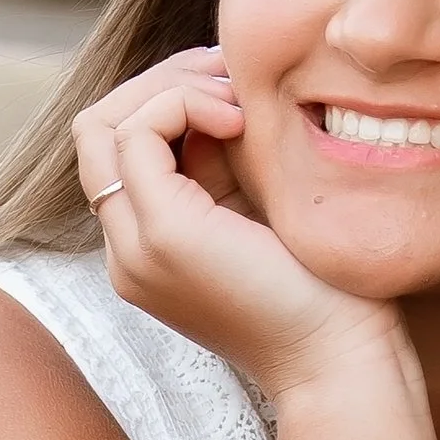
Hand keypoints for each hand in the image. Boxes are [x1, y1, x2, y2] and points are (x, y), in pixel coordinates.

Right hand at [75, 48, 400, 402]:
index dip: (167, 100)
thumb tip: (214, 84)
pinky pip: (137, 133)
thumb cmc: (327, 290)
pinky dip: (183, 104)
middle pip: (97, 130)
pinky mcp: (164, 234)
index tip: (235, 92)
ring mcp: (136, 247)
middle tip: (232, 78)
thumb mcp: (262, 207)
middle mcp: (128, 252)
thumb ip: (225, 160)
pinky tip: (238, 123)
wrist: (342, 361)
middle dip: (162, 83)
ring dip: (172, 89)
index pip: (117, 147)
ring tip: (239, 103)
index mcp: (150, 248)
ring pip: (102, 125)